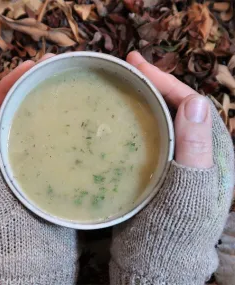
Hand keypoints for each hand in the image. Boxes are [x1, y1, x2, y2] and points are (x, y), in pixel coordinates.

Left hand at [0, 54, 77, 283]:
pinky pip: (60, 146)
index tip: (32, 64)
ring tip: (73, 90)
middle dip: (39, 88)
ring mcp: (34, 161)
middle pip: (25, 110)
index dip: (14, 82)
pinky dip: (68, 133)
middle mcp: (12, 150)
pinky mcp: (52, 172)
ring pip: (45, 126)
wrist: (22, 259)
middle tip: (59, 71)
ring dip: (56, 107)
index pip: (0, 105)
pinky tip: (83, 124)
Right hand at [110, 52, 233, 284]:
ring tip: (123, 81)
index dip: (166, 81)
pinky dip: (135, 119)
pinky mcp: (155, 166)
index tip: (140, 65)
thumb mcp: (188, 190)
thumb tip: (196, 101)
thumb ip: (195, 149)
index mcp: (208, 151)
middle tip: (128, 64)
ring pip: (160, 117)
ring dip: (143, 96)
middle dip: (153, 82)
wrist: (157, 259)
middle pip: (174, 105)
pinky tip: (120, 114)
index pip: (190, 103)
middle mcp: (192, 149)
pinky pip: (147, 135)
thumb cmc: (174, 230)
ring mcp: (173, 157)